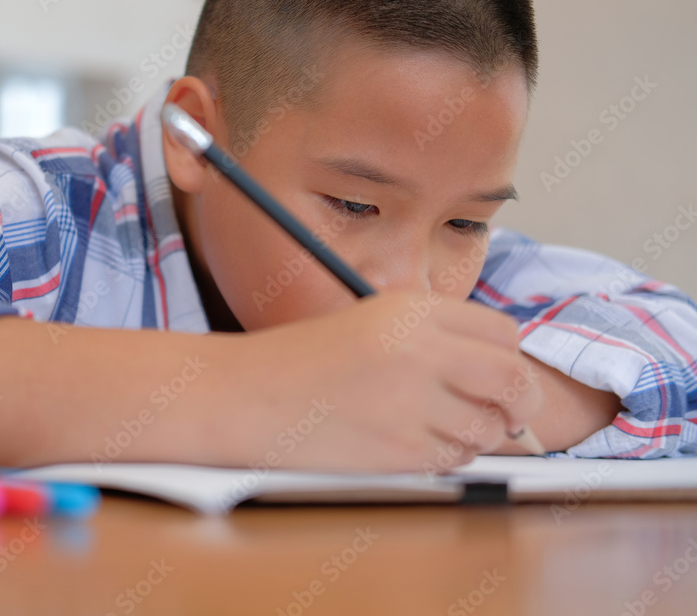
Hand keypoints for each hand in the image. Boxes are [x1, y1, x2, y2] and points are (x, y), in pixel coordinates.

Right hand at [242, 291, 543, 471]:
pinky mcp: (401, 448)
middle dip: (520, 404)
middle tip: (510, 416)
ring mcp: (413, 401)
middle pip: (514, 380)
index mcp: (412, 310)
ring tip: (435, 426)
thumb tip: (502, 376)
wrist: (248, 395)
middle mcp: (421, 350)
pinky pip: (454, 458)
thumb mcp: (370, 323)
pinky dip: (445, 456)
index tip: (500, 378)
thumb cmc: (301, 361)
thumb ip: (434, 338)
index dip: (510, 361)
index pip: (503, 334)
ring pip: (488, 428)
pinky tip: (410, 442)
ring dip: (477, 435)